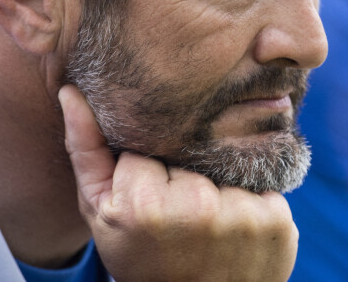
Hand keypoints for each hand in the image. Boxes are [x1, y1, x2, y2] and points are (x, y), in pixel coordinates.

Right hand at [59, 84, 297, 281]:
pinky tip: (234, 226)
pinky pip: (257, 180)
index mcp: (144, 204)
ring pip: (222, 162)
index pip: (147, 143)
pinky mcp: (277, 221)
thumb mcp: (99, 210)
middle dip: (181, 171)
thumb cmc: (141, 256)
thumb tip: (71, 92)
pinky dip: (247, 197)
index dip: (146, 168)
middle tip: (178, 213)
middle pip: (187, 149)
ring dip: (215, 182)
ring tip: (205, 220)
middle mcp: (197, 207)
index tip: (148, 199)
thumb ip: (85, 148)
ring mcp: (242, 215)